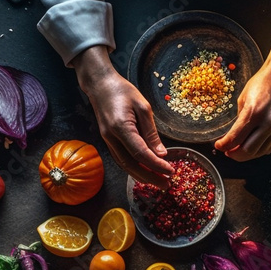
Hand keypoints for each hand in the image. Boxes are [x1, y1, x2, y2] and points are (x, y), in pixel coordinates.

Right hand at [72, 46, 173, 186]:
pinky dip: (133, 168)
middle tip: (166, 184)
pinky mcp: (107, 140)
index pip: (141, 153)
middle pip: (131, 165)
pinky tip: (144, 172)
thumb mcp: (143, 106)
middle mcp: (111, 137)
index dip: (156, 165)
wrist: (100, 85)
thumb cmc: (123, 91)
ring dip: (141, 176)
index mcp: (121, 127)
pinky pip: (120, 159)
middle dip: (150, 177)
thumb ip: (151, 132)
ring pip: (124, 165)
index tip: (170, 171)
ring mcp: (107, 140)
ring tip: (158, 181)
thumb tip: (161, 154)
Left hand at [214, 41, 270, 160]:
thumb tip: (231, 137)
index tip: (218, 146)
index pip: (235, 138)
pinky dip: (258, 151)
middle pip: (248, 151)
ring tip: (238, 149)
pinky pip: (269, 147)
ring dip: (246, 155)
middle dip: (234, 154)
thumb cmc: (261, 83)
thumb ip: (238, 120)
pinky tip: (251, 146)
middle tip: (227, 151)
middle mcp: (268, 122)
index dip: (224, 146)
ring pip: (259, 152)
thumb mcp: (243, 99)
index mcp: (254, 112)